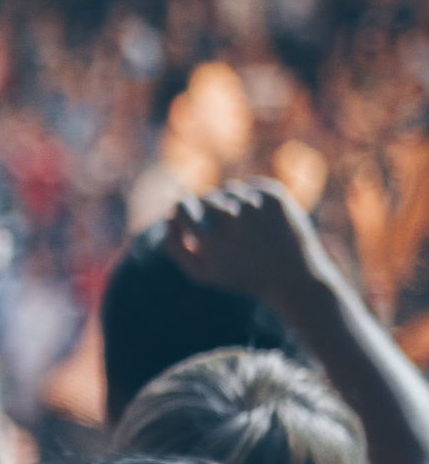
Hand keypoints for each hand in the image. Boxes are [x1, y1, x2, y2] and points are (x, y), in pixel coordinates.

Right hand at [163, 178, 333, 310]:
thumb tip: (167, 217)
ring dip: (232, 202)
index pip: (181, 205)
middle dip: (210, 209)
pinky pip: (253, 185)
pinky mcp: (276, 197)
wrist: (296, 278)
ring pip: (229, 189)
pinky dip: (254, 198)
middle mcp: (231, 217)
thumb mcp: (203, 274)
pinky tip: (262, 219)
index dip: (183, 208)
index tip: (190, 212)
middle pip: (206, 197)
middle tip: (224, 228)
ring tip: (246, 226)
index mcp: (209, 239)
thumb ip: (175, 247)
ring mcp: (255, 205)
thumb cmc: (243, 278)